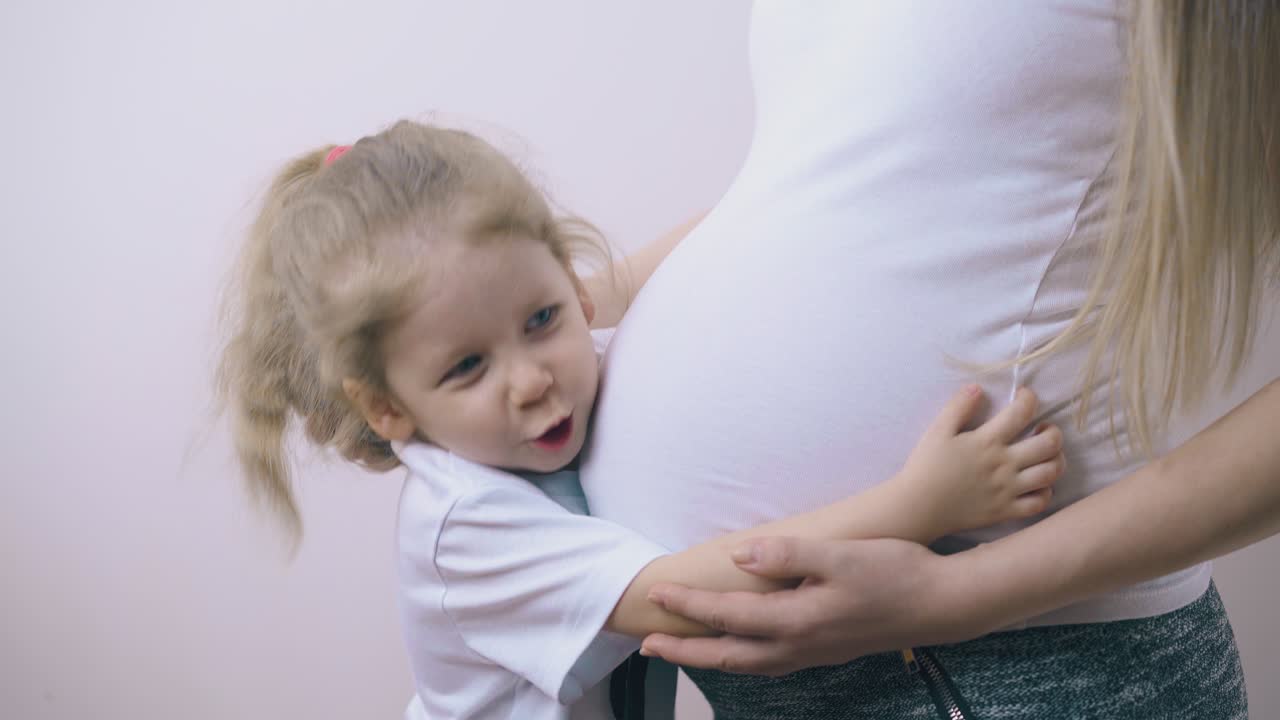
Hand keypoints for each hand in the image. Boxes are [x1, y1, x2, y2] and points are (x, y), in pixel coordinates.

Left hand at [640, 535, 991, 675]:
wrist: (944, 604)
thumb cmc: (896, 572)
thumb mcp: (842, 554)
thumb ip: (788, 554)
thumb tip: (739, 557)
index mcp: (798, 620)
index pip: (728, 614)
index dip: (688, 605)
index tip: (657, 593)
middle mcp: (800, 644)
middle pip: (728, 653)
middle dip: (685, 650)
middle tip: (648, 645)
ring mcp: (814, 652)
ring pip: (748, 664)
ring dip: (710, 658)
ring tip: (682, 651)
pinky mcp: (827, 650)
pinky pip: (770, 663)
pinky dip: (742, 659)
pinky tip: (741, 651)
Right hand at [897, 385, 1064, 539]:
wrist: (918, 507)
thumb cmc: (925, 467)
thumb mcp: (937, 431)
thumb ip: (958, 407)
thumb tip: (977, 388)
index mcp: (987, 441)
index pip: (1021, 412)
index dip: (1029, 398)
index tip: (1025, 396)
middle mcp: (1004, 464)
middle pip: (1049, 444)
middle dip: (1053, 432)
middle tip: (1043, 429)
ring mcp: (1008, 489)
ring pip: (1051, 473)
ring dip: (1056, 460)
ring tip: (1046, 455)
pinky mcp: (1006, 510)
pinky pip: (1040, 502)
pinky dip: (1045, 492)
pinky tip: (1036, 484)